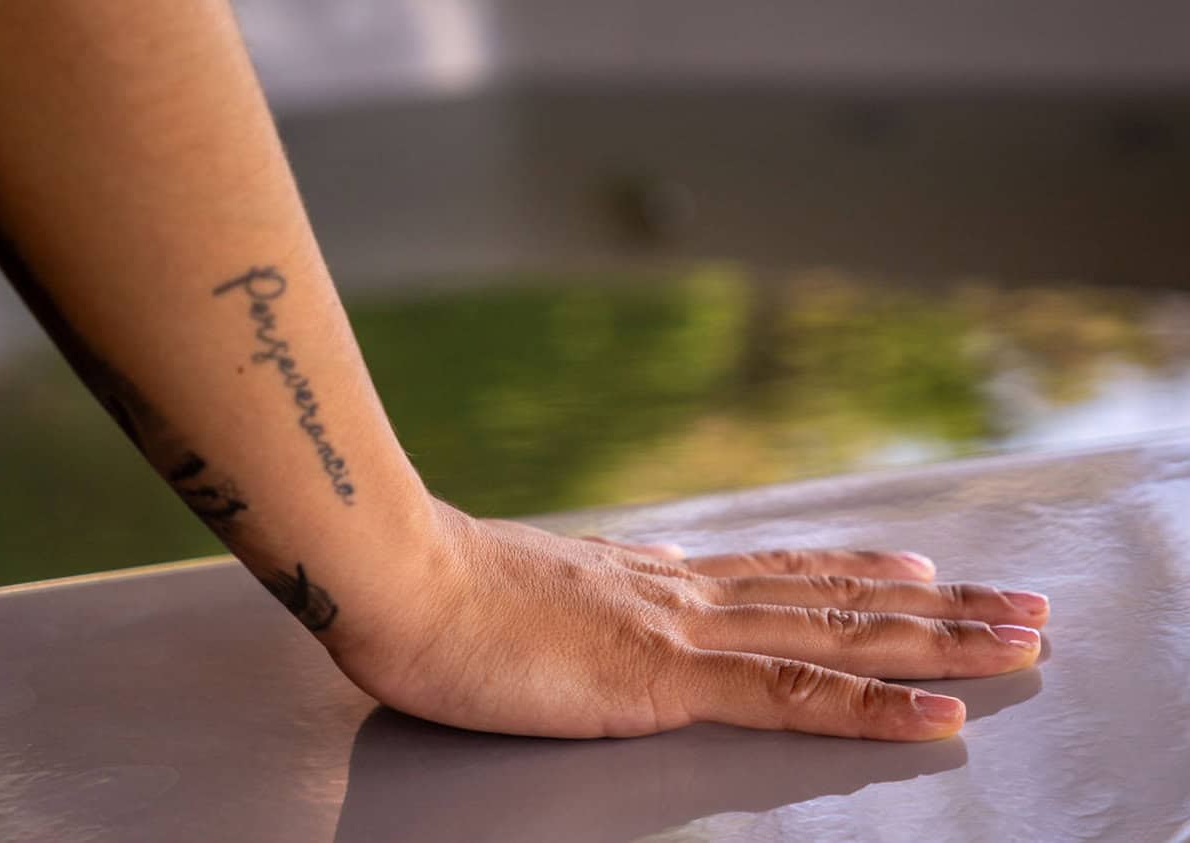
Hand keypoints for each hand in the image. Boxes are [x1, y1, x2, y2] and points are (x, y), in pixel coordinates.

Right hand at [330, 500, 1048, 740]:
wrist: (398, 576)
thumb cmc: (445, 590)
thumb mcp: (541, 583)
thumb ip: (607, 588)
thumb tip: (650, 575)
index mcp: (659, 576)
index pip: (784, 571)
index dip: (861, 571)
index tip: (923, 566)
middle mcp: (689, 592)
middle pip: (838, 596)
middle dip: (938, 604)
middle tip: (1018, 600)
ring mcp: (684, 632)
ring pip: (839, 634)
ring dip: (940, 641)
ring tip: (1019, 638)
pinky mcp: (664, 680)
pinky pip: (790, 696)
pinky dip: (870, 706)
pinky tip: (936, 714)